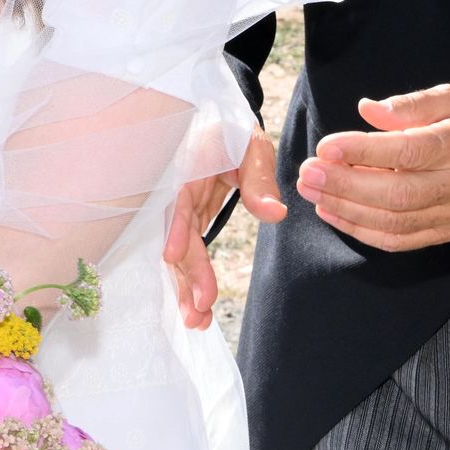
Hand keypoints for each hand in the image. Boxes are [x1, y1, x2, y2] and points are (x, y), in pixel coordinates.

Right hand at [161, 129, 282, 330]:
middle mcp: (177, 192)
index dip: (176, 228)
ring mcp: (180, 210)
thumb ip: (259, 180)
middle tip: (198, 311)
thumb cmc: (236, 134)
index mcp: (189, 168)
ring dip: (185, 287)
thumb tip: (275, 215)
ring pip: (179, 252)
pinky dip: (191, 278)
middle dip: (185, 274)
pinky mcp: (188, 221)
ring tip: (197, 322)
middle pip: (177, 236)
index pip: (179, 200)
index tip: (173, 256)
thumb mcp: (252, 149)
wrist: (222, 127)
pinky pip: (186, 252)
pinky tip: (196, 305)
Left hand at [296, 86, 449, 252]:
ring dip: (346, 209)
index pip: (409, 151)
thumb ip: (412, 105)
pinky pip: (401, 240)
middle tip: (307, 172)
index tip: (327, 146)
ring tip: (311, 191)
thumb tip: (367, 111)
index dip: (364, 151)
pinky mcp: (447, 232)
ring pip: (395, 221)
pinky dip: (362, 231)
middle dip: (345, 185)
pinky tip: (333, 213)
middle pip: (397, 193)